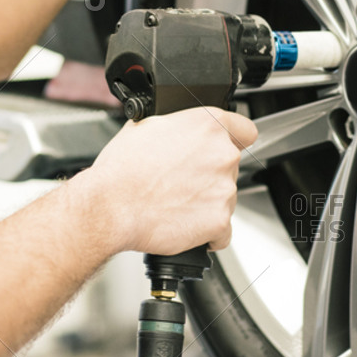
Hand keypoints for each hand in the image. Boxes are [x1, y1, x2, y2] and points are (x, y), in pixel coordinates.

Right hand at [77, 107, 258, 254]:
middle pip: (230, 166)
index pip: (245, 130)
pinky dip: (209, 232)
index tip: (227, 147)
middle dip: (210, 174)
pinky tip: (185, 224)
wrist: (111, 207)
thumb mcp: (145, 126)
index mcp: (208, 124)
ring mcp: (224, 189)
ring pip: (226, 197)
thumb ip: (175, 125)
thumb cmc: (122, 170)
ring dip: (207, 202)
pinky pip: (223, 230)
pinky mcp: (219, 221)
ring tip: (176, 203)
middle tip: (182, 180)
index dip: (234, 140)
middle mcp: (222, 154)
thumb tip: (177, 128)